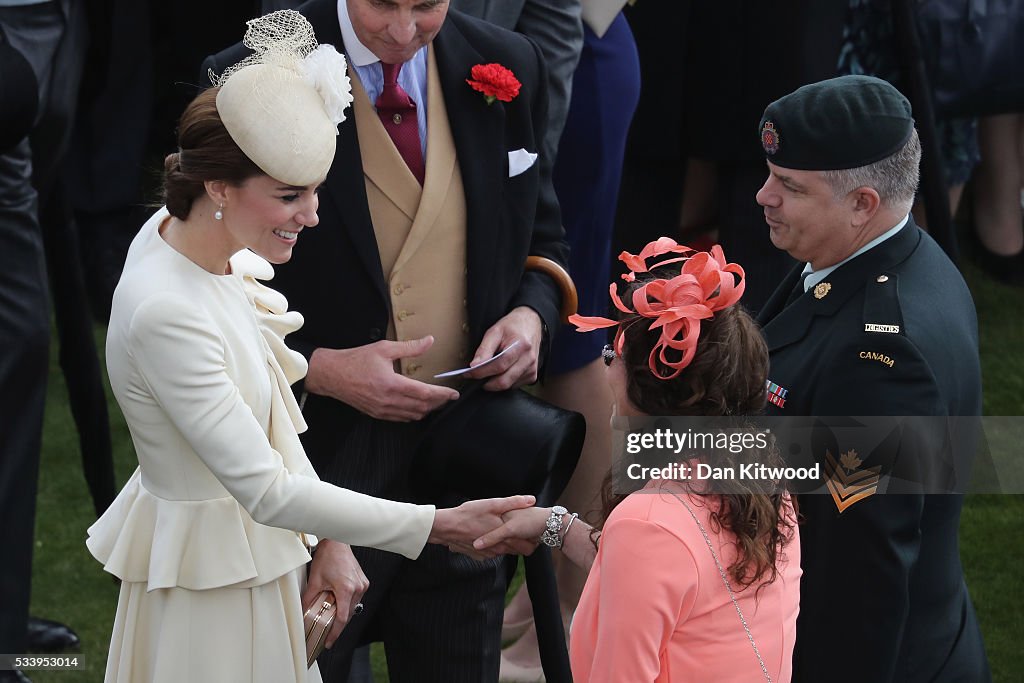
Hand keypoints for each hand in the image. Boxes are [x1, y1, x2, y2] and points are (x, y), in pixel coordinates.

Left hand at [302, 540, 368, 647]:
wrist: (337, 542)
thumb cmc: (328, 557)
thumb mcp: (315, 580)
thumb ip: (308, 598)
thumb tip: (302, 611)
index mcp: (346, 589)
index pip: (342, 618)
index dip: (335, 632)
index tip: (329, 641)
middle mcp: (357, 588)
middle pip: (347, 614)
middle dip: (337, 623)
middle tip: (326, 630)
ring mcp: (362, 584)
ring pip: (352, 606)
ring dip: (342, 611)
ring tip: (331, 611)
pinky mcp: (363, 582)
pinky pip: (355, 598)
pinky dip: (346, 602)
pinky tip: (338, 599)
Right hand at [306, 336, 458, 420]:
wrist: (332, 375)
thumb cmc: (356, 360)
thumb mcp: (384, 348)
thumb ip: (410, 347)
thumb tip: (429, 341)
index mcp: (392, 384)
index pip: (424, 393)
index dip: (442, 394)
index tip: (453, 393)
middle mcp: (388, 401)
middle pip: (422, 407)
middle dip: (438, 403)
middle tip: (448, 396)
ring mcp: (382, 410)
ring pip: (412, 415)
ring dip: (427, 409)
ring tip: (436, 401)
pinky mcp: (377, 414)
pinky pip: (401, 419)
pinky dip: (413, 414)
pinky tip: (417, 407)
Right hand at [429, 495, 536, 557]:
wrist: (447, 527)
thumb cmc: (469, 514)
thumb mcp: (492, 504)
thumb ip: (514, 502)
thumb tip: (532, 500)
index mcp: (505, 536)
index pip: (527, 546)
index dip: (533, 540)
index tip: (533, 532)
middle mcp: (499, 549)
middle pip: (518, 551)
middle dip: (521, 542)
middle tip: (521, 531)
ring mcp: (489, 554)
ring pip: (504, 552)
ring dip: (507, 544)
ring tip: (504, 531)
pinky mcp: (480, 555)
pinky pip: (492, 552)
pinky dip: (494, 546)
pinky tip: (488, 535)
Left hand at [466, 307, 541, 390]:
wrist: (531, 324)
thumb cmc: (512, 327)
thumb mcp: (495, 332)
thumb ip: (484, 349)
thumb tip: (474, 366)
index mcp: (520, 346)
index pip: (499, 366)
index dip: (482, 372)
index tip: (469, 373)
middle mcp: (529, 359)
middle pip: (504, 381)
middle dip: (487, 383)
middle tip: (477, 376)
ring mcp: (532, 369)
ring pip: (508, 386)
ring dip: (495, 382)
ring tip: (490, 370)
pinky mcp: (532, 376)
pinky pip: (514, 385)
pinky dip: (504, 381)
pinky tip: (503, 370)